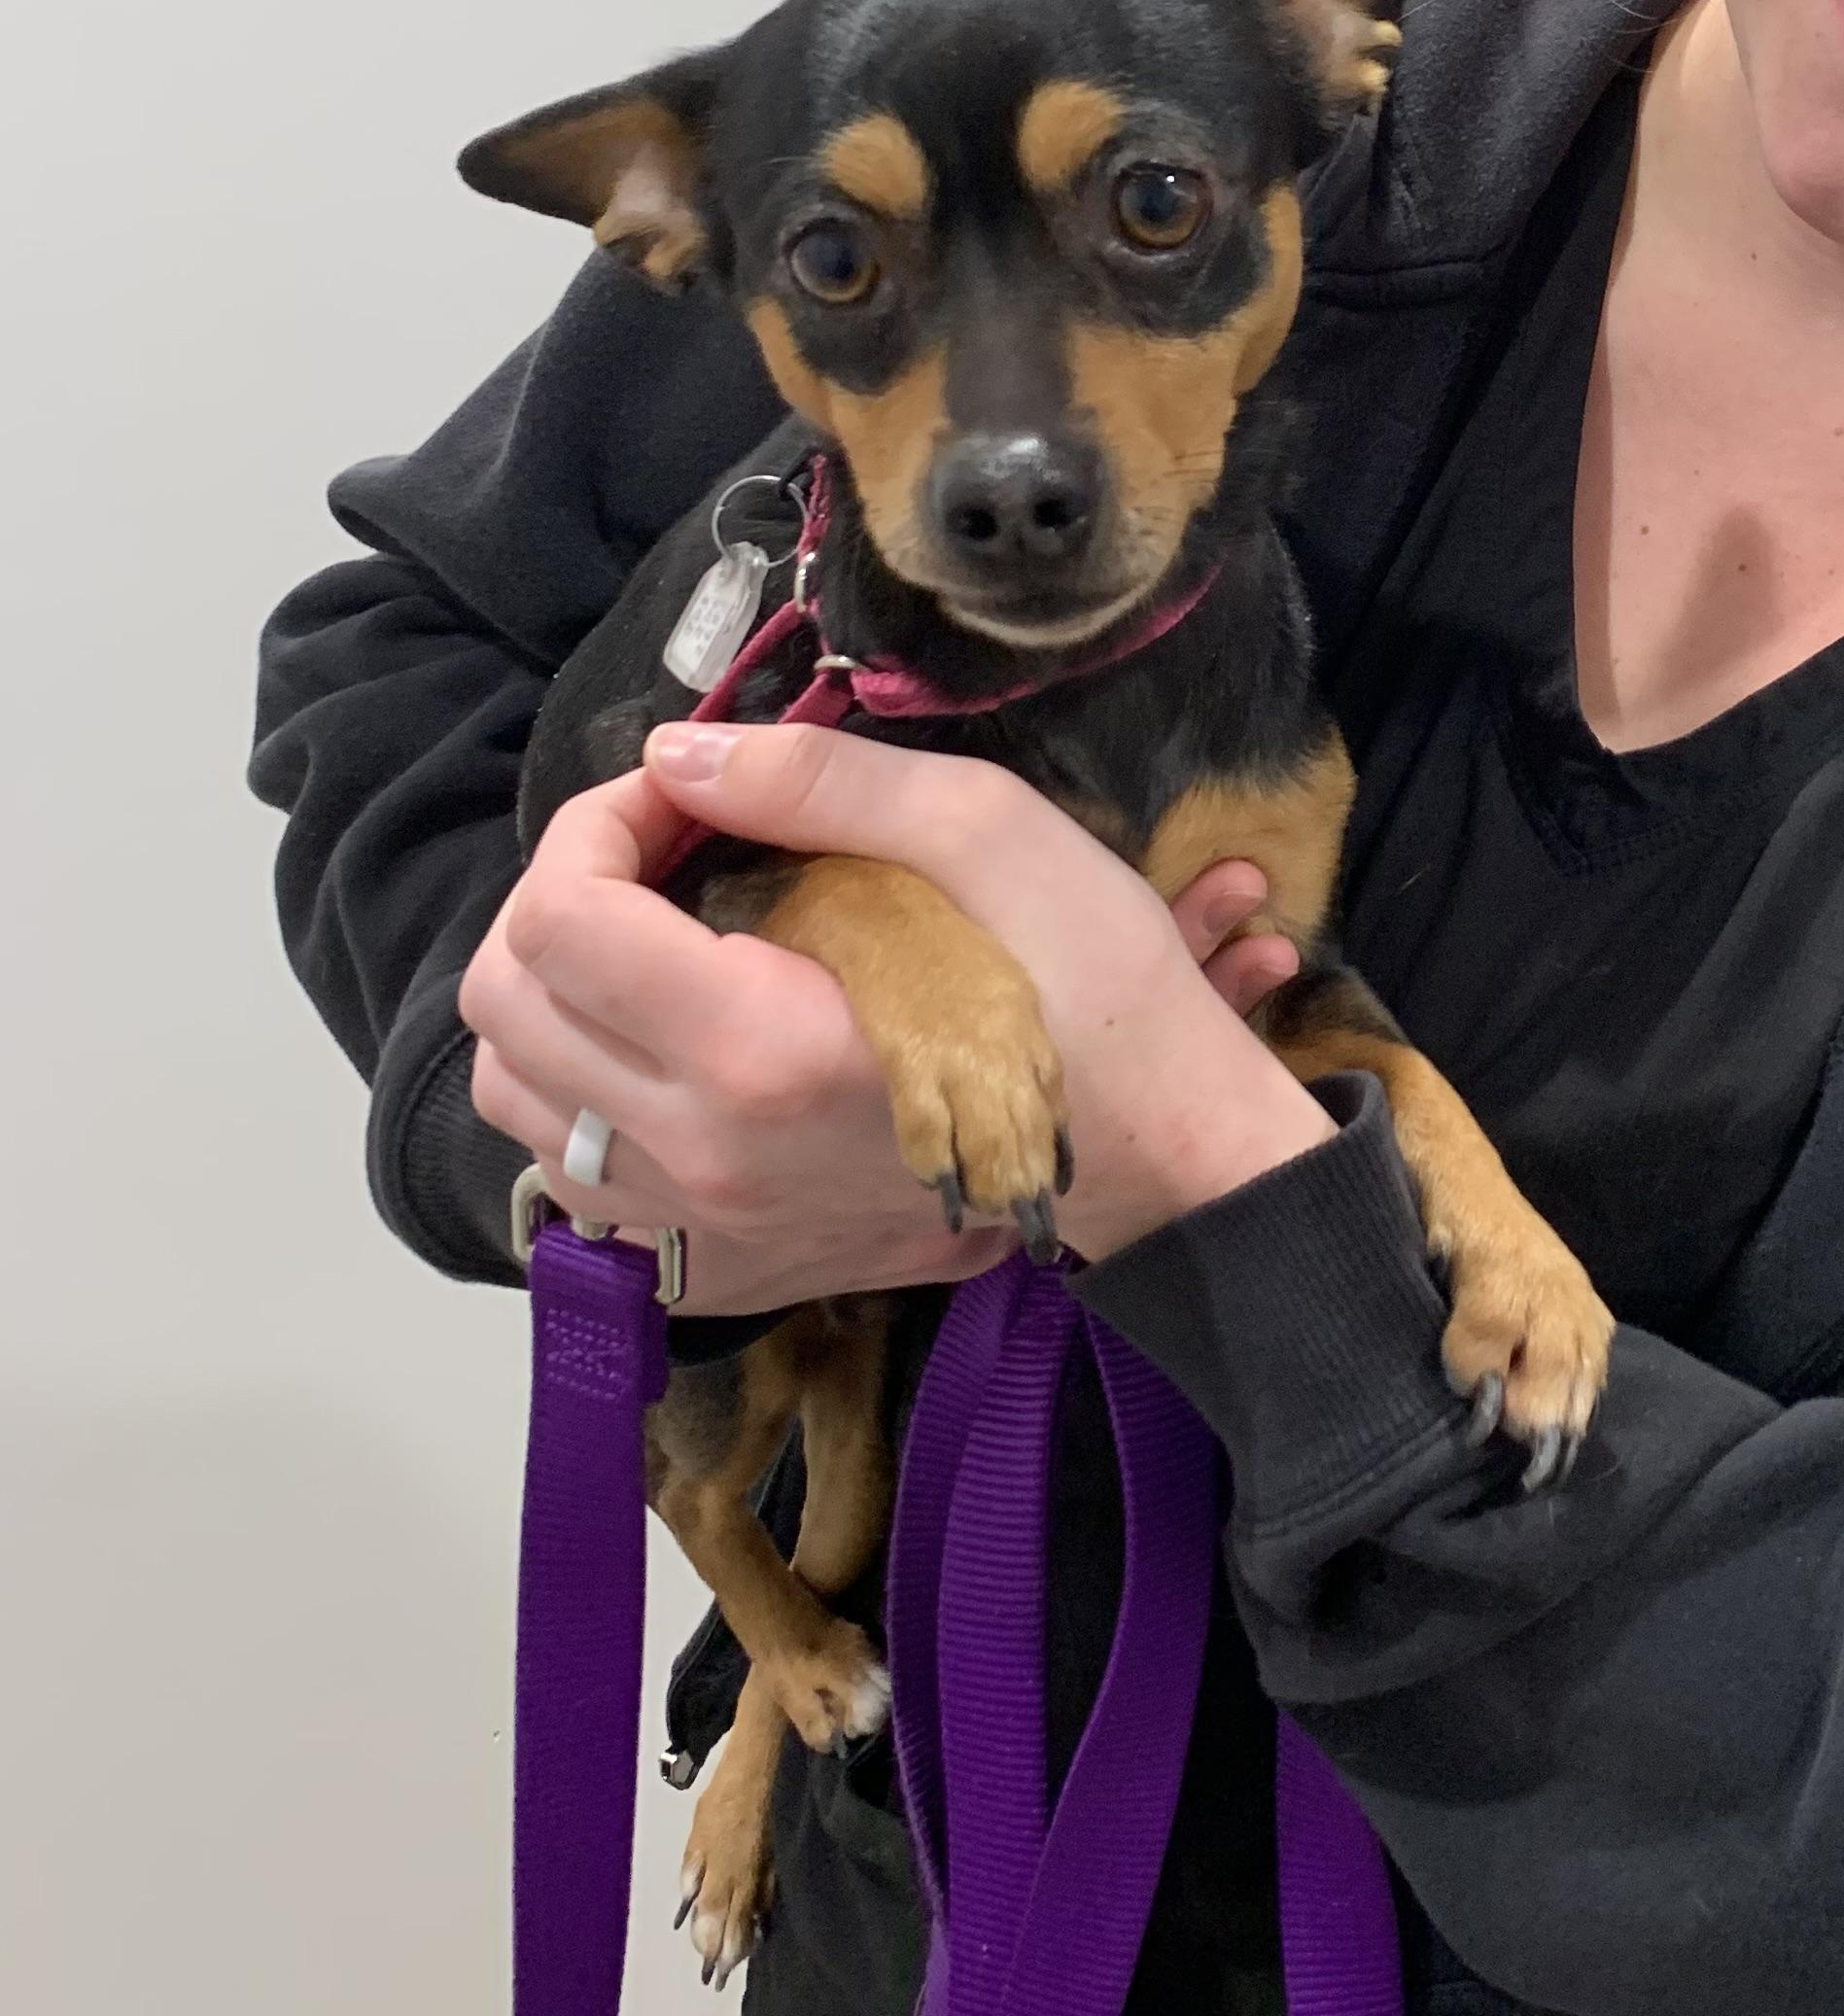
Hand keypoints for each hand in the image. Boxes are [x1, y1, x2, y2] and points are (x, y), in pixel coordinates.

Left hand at [461, 741, 1310, 1312]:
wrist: (1168, 1159)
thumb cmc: (1093, 990)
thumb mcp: (983, 827)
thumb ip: (811, 780)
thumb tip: (677, 755)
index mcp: (758, 1046)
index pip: (558, 918)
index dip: (598, 821)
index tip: (685, 790)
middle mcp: (704, 1153)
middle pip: (503, 1007)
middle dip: (560, 894)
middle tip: (668, 847)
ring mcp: (704, 1222)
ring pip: (517, 1098)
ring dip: (557, 995)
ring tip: (657, 936)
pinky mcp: (719, 1261)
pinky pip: (573, 1180)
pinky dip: (584, 1094)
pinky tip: (670, 1038)